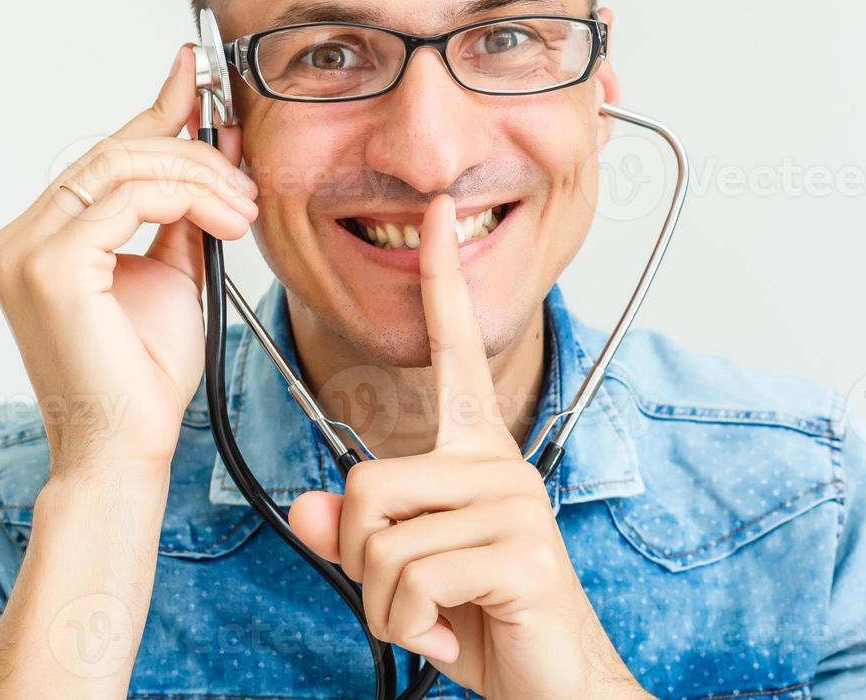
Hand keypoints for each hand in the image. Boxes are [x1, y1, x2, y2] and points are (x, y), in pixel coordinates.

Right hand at [0, 45, 256, 480]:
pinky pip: (128, 198)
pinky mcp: (50, 265)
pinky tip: (226, 221)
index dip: (156, 111)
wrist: (125, 446)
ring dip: (199, 175)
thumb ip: (181, 211)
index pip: (103, 155)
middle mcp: (20, 237)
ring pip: (123, 165)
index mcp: (41, 237)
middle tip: (244, 169)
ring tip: (242, 207)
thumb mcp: (174, 273)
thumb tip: (213, 148)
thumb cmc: (143, 375)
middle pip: (115, 151)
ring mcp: (26, 249)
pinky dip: (188, 198)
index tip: (198, 78)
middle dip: (191, 146)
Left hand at [288, 195, 644, 698]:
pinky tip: (455, 635)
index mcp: (474, 454)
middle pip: (365, 483)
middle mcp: (497, 463)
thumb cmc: (485, 621)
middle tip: (410, 600)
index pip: (454, 351)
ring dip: (386, 603)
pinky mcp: (521, 549)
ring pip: (380, 536)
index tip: (435, 213)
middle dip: (361, 562)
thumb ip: (354, 536)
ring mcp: (513, 502)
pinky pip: (411, 578)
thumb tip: (309, 509)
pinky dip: (410, 626)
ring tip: (438, 619)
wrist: (557, 686)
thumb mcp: (403, 576)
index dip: (441, 282)